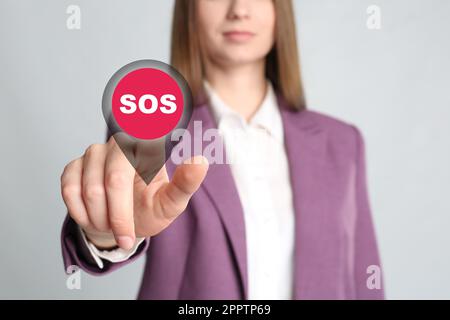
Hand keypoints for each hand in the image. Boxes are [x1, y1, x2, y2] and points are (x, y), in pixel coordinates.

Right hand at [60, 137, 208, 249]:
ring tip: (111, 223)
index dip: (141, 163)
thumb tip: (200, 161)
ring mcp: (94, 153)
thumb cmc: (150, 210)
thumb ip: (186, 184)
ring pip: (90, 189)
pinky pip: (69, 190)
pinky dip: (81, 213)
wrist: (121, 223)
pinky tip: (92, 217)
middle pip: (114, 180)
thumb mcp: (172, 203)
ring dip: (99, 217)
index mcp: (147, 147)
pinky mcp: (74, 165)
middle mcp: (120, 143)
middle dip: (118, 216)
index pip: (144, 147)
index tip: (143, 169)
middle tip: (125, 236)